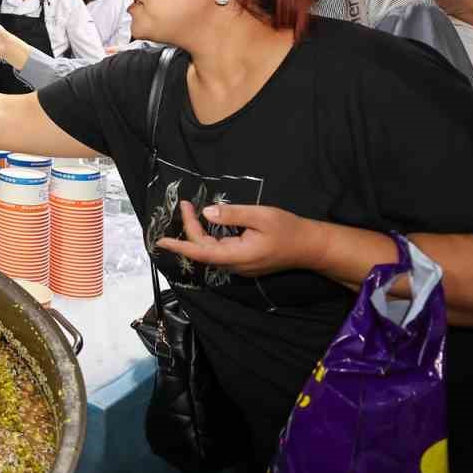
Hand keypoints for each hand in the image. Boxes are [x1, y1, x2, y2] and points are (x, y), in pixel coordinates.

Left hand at [155, 202, 318, 278]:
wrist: (311, 247)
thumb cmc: (288, 229)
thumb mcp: (261, 216)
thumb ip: (233, 215)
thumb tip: (207, 213)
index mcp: (238, 255)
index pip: (201, 252)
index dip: (180, 245)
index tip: (161, 239)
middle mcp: (236, 265)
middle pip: (204, 250)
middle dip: (189, 229)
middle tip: (186, 205)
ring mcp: (240, 266)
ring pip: (211, 253)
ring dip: (197, 235)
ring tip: (190, 213)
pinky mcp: (244, 263)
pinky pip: (219, 253)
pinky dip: (208, 240)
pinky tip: (205, 226)